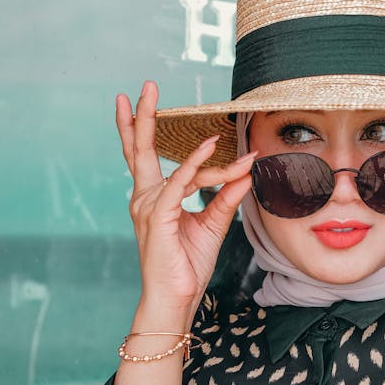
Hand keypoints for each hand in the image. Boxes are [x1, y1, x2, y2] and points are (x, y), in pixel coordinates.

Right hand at [116, 80, 255, 326]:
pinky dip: (196, 164)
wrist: (176, 299)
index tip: (182, 118)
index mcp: (153, 198)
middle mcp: (144, 198)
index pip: (146, 156)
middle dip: (140, 116)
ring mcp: (148, 207)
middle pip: (138, 149)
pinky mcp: (158, 216)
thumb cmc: (187, 266)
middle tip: (145, 85)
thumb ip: (225, 196)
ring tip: (219, 136)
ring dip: (206, 155)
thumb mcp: (212, 224)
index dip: (158, 133)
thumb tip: (246, 172)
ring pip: (181, 169)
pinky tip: (211, 147)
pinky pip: (180, 182)